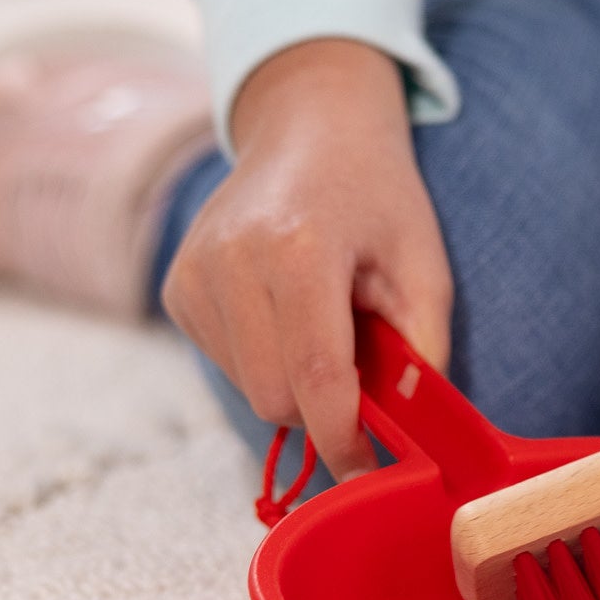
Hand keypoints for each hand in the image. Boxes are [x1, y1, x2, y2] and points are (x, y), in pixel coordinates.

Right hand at [160, 38, 451, 480]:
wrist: (309, 128)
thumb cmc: (378, 195)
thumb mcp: (423, 262)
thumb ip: (424, 348)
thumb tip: (416, 431)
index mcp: (297, 249)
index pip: (316, 377)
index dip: (345, 439)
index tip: (372, 472)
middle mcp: (230, 261)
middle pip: (274, 397)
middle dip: (324, 408)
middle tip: (366, 368)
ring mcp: (192, 274)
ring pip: (248, 387)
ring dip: (295, 381)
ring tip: (325, 318)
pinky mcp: (175, 288)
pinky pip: (226, 363)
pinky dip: (265, 359)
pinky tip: (287, 310)